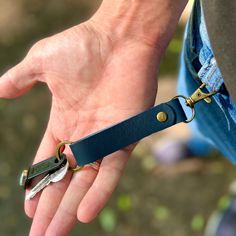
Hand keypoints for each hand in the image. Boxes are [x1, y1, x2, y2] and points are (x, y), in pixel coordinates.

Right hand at [0, 20, 158, 234]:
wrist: (118, 39)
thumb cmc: (82, 47)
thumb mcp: (41, 63)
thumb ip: (20, 78)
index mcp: (65, 121)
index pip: (50, 160)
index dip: (40, 184)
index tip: (30, 207)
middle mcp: (84, 134)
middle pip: (65, 178)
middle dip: (52, 207)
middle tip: (40, 235)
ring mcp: (105, 138)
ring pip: (86, 181)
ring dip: (71, 209)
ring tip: (55, 235)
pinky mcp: (124, 137)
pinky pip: (111, 170)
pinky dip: (99, 192)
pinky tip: (85, 214)